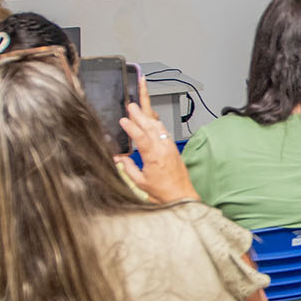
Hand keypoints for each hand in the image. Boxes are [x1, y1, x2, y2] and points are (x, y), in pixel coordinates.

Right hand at [118, 77, 198, 202]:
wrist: (181, 195)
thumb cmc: (163, 192)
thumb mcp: (140, 182)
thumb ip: (127, 168)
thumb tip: (118, 158)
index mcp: (154, 158)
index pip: (141, 138)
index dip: (132, 128)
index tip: (123, 120)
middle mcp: (164, 150)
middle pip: (151, 127)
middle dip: (140, 115)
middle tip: (131, 105)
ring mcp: (170, 148)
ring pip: (159, 128)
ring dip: (149, 117)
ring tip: (140, 108)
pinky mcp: (174, 149)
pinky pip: (165, 132)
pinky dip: (157, 124)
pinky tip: (152, 120)